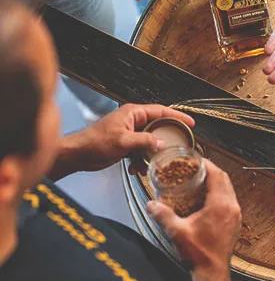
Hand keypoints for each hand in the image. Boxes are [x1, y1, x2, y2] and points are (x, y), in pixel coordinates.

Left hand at [58, 104, 194, 177]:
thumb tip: (162, 144)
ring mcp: (129, 133)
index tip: (190, 123)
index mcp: (133, 113)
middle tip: (178, 146)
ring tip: (152, 164)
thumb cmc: (95, 142)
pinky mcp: (126, 144)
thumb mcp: (123, 141)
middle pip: (158, 127)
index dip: (177, 116)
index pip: (161, 111)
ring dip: (151, 154)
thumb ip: (144, 141)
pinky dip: (141, 160)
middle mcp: (133, 121)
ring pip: (150, 141)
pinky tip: (136, 169)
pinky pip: (141, 151)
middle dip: (165, 139)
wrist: (76, 155)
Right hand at [146, 159, 241, 270]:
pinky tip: (207, 199)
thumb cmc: (199, 254)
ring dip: (216, 182)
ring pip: (229, 189)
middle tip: (197, 169)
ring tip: (200, 181)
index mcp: (220, 205)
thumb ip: (162, 215)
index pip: (217, 174)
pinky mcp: (235, 222)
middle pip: (224, 179)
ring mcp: (235, 215)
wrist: (212, 272)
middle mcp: (231, 207)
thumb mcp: (177, 232)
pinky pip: (230, 200)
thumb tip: (151, 205)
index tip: (196, 160)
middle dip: (211, 171)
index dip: (206, 164)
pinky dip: (220, 194)